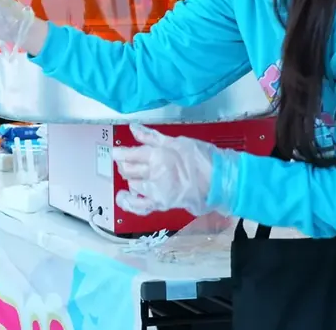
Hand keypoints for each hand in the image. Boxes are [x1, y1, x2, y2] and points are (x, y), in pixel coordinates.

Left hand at [113, 124, 238, 216]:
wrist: (220, 181)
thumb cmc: (203, 158)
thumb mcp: (177, 141)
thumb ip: (152, 136)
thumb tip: (134, 128)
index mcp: (158, 155)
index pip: (130, 154)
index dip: (120, 153)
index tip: (116, 152)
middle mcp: (155, 173)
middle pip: (129, 170)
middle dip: (125, 165)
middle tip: (128, 161)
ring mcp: (157, 191)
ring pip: (133, 184)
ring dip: (131, 179)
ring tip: (136, 175)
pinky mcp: (163, 204)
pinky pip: (140, 206)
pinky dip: (129, 202)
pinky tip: (123, 197)